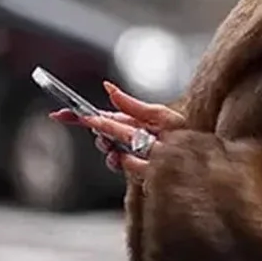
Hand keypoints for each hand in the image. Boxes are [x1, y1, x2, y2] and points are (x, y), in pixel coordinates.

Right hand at [50, 82, 183, 179]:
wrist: (201, 160)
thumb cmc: (186, 134)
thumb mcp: (161, 115)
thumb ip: (132, 105)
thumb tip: (108, 88)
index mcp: (131, 123)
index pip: (101, 118)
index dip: (80, 116)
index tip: (60, 114)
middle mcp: (129, 140)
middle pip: (102, 135)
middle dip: (98, 131)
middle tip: (102, 131)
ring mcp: (133, 157)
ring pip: (110, 154)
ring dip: (110, 148)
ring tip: (118, 146)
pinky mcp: (140, 173)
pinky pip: (125, 166)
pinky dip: (123, 161)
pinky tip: (128, 158)